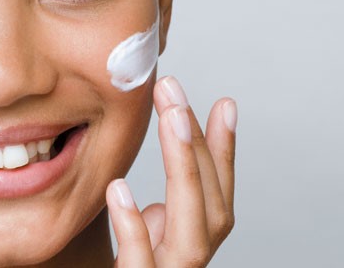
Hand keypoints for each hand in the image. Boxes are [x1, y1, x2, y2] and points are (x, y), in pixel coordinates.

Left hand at [107, 76, 236, 266]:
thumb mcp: (143, 235)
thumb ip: (161, 210)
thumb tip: (175, 170)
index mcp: (191, 243)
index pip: (217, 194)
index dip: (224, 151)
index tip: (223, 104)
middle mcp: (189, 262)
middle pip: (211, 207)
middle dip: (197, 145)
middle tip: (174, 93)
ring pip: (193, 234)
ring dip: (185, 171)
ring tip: (171, 119)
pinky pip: (140, 266)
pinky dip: (134, 229)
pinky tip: (120, 189)